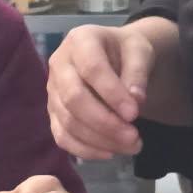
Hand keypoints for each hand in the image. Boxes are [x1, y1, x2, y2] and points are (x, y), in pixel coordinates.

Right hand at [47, 24, 154, 159]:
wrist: (113, 56)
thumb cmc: (126, 51)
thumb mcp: (140, 51)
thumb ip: (138, 72)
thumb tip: (135, 101)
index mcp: (80, 41)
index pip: (91, 69)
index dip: (112, 94)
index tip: (135, 114)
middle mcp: (59, 64)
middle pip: (74, 99)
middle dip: (105, 123)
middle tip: (134, 138)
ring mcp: (52, 91)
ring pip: (68, 122)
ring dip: (100, 140)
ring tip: (132, 146)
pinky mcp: (53, 113)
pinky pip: (62, 137)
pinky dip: (85, 150)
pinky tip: (110, 152)